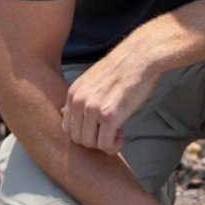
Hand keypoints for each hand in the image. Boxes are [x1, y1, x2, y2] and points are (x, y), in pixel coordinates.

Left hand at [62, 33, 164, 152]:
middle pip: (77, 138)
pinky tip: (122, 134)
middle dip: (95, 140)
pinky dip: (114, 146)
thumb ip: (79, 98)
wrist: (140, 58)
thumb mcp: (91, 80)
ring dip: (104, 144)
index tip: (100, 127)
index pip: (67, 127)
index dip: (84, 132)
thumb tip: (64, 113)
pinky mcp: (109, 116)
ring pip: (90, 144)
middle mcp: (78, 102)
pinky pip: (105, 144)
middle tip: (111, 131)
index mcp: (73, 94)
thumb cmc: (122, 69)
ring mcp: (92, 109)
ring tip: (118, 132)